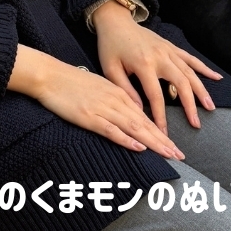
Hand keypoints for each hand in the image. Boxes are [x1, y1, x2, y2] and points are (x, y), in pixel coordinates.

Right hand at [7, 44, 184, 159]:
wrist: (51, 75)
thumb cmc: (72, 83)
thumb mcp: (99, 88)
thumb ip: (115, 101)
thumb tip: (131, 114)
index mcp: (118, 93)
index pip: (144, 116)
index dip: (161, 132)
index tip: (174, 146)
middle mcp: (115, 100)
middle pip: (143, 123)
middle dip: (163, 141)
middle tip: (180, 155)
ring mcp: (102, 108)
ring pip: (133, 127)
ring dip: (153, 142)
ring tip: (168, 153)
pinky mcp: (89, 116)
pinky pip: (111, 130)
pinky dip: (126, 139)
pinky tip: (138, 147)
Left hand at [91, 0, 222, 133]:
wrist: (115, 20)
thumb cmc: (110, 46)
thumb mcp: (110, 68)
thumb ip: (125, 89)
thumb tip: (139, 111)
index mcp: (144, 64)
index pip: (156, 96)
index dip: (161, 117)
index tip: (164, 134)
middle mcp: (160, 57)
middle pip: (181, 84)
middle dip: (190, 105)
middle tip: (196, 124)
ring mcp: (168, 50)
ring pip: (190, 72)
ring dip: (201, 90)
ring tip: (210, 107)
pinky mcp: (171, 46)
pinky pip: (190, 58)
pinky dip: (204, 68)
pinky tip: (216, 78)